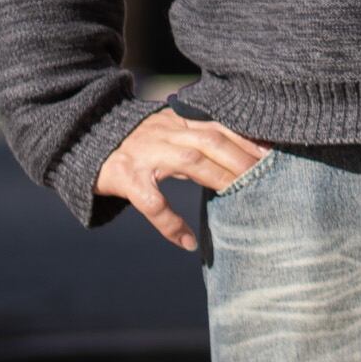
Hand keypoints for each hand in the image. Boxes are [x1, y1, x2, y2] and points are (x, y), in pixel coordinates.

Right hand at [93, 110, 271, 253]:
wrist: (85, 138)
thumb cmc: (136, 142)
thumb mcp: (168, 131)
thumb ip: (199, 138)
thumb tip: (240, 157)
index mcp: (179, 121)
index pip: (220, 125)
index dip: (248, 138)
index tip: (276, 152)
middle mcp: (166, 132)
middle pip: (211, 140)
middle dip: (241, 158)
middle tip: (267, 177)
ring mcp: (146, 154)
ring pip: (189, 162)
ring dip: (218, 178)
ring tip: (239, 196)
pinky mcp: (127, 178)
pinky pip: (153, 202)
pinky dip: (171, 223)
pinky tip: (186, 241)